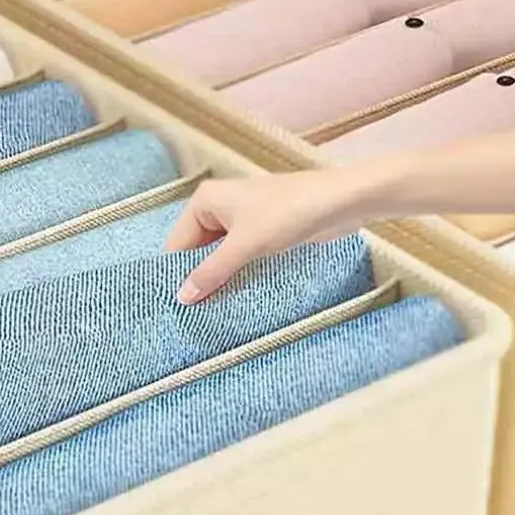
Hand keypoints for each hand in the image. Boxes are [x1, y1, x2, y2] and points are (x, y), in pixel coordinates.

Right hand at [164, 172, 367, 304]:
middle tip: (192, 313)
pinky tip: (234, 295)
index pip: (177, 244)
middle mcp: (218, 207)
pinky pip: (238, 256)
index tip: (175, 306)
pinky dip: (236, 273)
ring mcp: (240, 218)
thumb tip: (182, 298)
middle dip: (198, 277)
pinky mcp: (261, 230)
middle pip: (196, 250)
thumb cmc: (288, 213)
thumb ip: (211, 272)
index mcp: (205, 201)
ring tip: (210, 310)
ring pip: (218, 255)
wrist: (340, 201)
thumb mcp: (245, 246)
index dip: (176, 273)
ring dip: (218, 278)